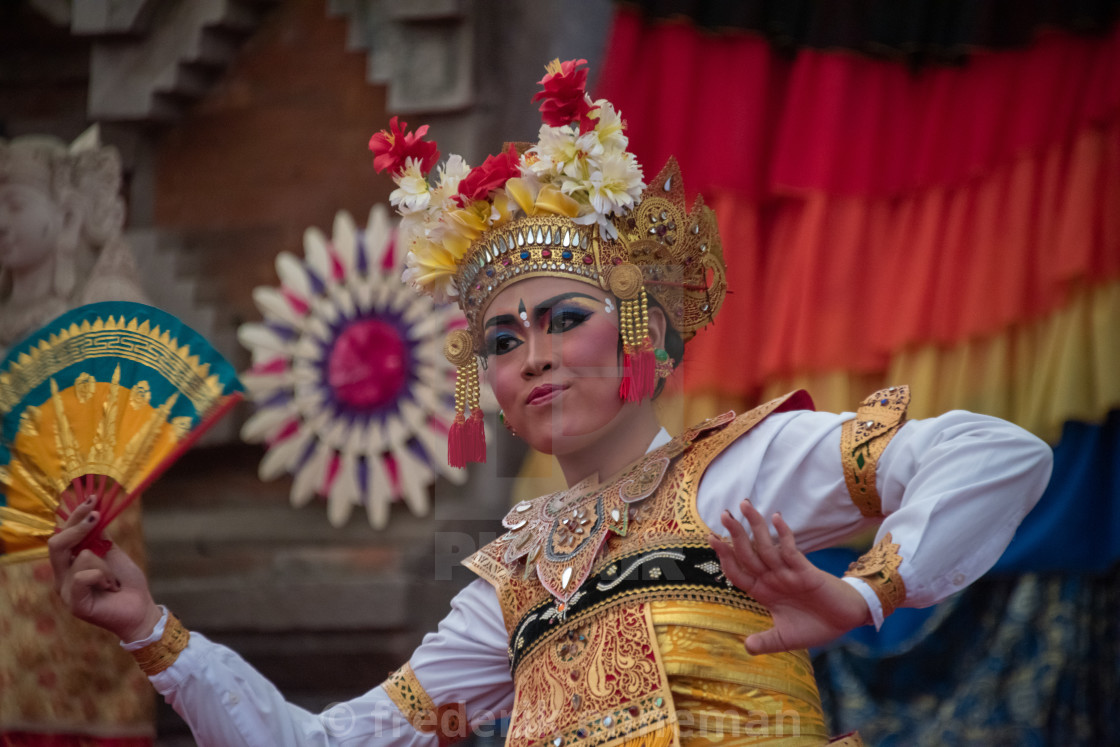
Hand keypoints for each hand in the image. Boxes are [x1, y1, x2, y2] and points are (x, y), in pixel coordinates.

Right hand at [48, 496, 162, 642]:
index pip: (62, 534)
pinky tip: (110, 587)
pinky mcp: (74, 603)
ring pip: (81, 557)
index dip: (75, 515)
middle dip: (79, 526)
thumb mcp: (112, 553)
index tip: (93, 499)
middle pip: (57, 543)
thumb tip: (93, 512)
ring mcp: (65, 590)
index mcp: (69, 563)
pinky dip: (103, 577)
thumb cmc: (126, 582)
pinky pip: (83, 576)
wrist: (140, 607)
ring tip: (113, 580)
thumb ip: (98, 537)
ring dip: (105, 565)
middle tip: (97, 516)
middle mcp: (62, 576)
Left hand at [709, 499, 870, 654]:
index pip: (738, 572)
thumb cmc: (815, 626)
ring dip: (756, 527)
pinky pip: (792, 551)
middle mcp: (773, 578)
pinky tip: (776, 519)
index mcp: (764, 592)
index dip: (725, 557)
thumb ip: (765, 641)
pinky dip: (784, 536)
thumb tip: (746, 647)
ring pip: (767, 547)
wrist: (845, 622)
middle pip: (749, 553)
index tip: (711, 539)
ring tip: (744, 506)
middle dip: (735, 534)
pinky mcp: (806, 572)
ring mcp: (788, 573)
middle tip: (723, 514)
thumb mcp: (785, 639)